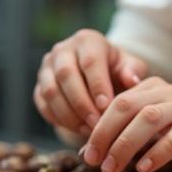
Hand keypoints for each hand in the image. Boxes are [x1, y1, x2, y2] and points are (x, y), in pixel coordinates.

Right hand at [33, 29, 147, 137]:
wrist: (100, 76)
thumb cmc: (118, 70)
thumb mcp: (130, 66)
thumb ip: (133, 71)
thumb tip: (132, 80)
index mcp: (88, 40)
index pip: (90, 61)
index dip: (97, 85)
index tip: (106, 107)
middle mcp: (63, 50)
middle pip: (66, 75)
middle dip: (81, 103)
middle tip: (96, 124)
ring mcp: (47, 67)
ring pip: (50, 92)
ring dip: (69, 115)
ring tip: (88, 130)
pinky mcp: (39, 86)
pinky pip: (43, 104)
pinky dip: (58, 119)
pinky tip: (77, 129)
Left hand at [81, 76, 171, 171]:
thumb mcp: (148, 138)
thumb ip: (122, 138)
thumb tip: (86, 152)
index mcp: (153, 89)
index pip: (117, 102)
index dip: (98, 127)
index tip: (88, 155)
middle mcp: (169, 92)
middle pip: (127, 105)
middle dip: (106, 134)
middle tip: (94, 161)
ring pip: (148, 118)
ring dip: (125, 144)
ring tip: (112, 169)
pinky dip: (156, 153)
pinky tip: (144, 169)